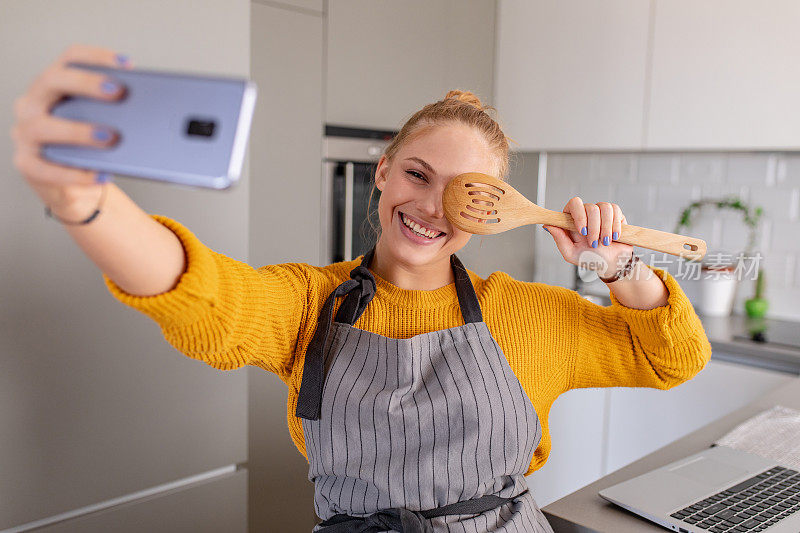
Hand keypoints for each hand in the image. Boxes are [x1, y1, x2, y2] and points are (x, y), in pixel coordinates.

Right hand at [11, 43, 131, 217]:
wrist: (73, 185)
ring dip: (79, 131)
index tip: (127, 65)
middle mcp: (33, 104)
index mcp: (53, 86)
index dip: (97, 57)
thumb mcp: (102, 123)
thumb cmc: (89, 147)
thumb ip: (117, 110)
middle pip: (53, 81)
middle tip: (119, 92)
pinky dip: (77, 173)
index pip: (70, 59)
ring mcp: (25, 133)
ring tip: (111, 137)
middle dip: (87, 83)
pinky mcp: (27, 164)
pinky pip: (48, 169)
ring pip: (43, 126)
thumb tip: (151, 106)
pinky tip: (102, 173)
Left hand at [542, 197, 633, 277]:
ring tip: (605, 242)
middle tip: (594, 243)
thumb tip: (547, 225)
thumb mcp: (571, 253)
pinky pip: (616, 210)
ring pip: (604, 208)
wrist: (612, 264)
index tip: (582, 231)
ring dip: (605, 228)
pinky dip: (615, 226)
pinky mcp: (615, 214)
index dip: (578, 215)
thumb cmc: (590, 258)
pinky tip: (614, 237)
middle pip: (590, 207)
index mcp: (573, 220)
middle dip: (593, 227)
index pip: (573, 204)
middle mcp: (586, 213)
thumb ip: (559, 239)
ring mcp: (601, 212)